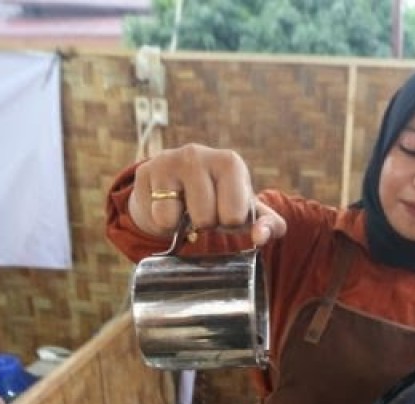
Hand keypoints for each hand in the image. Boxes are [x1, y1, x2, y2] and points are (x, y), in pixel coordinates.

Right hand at [128, 144, 285, 245]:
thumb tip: (261, 238)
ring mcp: (169, 161)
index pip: (235, 216)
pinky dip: (162, 222)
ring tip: (184, 208)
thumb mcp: (246, 212)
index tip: (225, 211)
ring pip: (177, 219)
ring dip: (181, 224)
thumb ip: (268, 225)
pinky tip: (166, 205)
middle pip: (206, 219)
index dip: (230, 223)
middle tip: (201, 210)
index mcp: (230, 162)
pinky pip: (158, 218)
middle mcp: (199, 154)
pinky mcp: (146, 172)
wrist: (175, 188)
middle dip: (205, 224)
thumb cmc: (216, 200)